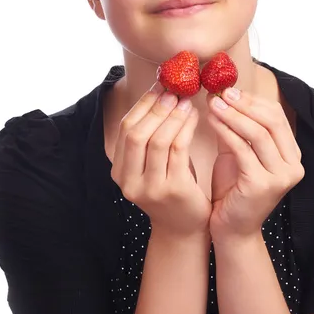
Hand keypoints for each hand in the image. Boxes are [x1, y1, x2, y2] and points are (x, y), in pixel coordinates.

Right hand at [110, 83, 211, 238]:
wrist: (184, 228)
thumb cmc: (170, 186)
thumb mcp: (153, 163)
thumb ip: (150, 135)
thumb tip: (160, 90)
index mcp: (119, 171)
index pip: (125, 128)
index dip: (142, 104)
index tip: (159, 86)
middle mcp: (129, 181)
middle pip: (137, 133)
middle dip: (156, 108)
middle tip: (174, 90)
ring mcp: (150, 188)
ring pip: (158, 140)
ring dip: (173, 116)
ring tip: (186, 101)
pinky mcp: (173, 190)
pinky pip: (179, 150)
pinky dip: (187, 128)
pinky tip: (195, 116)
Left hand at [206, 87, 304, 242]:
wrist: (231, 229)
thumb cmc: (234, 189)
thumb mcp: (240, 153)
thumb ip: (239, 128)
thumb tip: (226, 95)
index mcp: (292, 155)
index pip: (277, 116)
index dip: (253, 100)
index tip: (229, 90)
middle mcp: (293, 165)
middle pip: (271, 121)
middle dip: (244, 104)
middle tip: (221, 93)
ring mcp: (281, 176)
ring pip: (257, 133)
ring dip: (232, 114)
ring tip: (213, 103)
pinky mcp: (263, 184)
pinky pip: (242, 149)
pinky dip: (225, 131)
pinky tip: (211, 121)